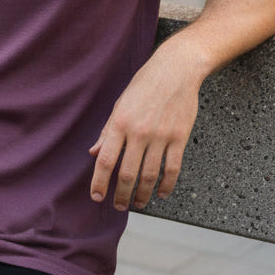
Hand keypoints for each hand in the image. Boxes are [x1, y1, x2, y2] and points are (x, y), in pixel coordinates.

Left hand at [88, 43, 202, 210]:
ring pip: (149, 175)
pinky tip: (162, 193)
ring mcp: (160, 136)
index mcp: (120, 123)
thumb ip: (108, 131)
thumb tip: (94, 153)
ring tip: (138, 204)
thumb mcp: (120, 104)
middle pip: (127, 173)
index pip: (105, 160)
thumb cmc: (145, 84)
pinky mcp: (179, 137)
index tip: (97, 196)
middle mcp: (139, 132)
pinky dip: (167, 185)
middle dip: (121, 195)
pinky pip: (172, 168)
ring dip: (142, 195)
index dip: (99, 181)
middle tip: (119, 206)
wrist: (176, 69)